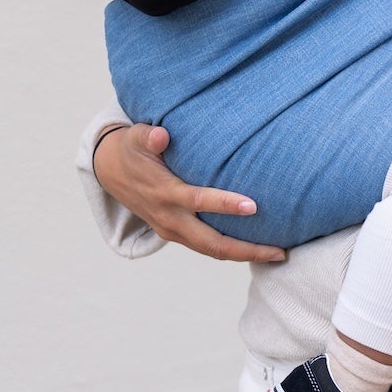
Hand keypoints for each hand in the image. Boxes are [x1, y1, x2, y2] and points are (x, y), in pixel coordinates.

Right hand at [92, 122, 284, 262]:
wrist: (110, 172)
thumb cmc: (132, 150)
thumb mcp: (136, 138)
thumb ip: (150, 136)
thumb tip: (162, 135)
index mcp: (164, 193)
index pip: (198, 201)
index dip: (225, 204)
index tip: (253, 206)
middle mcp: (169, 218)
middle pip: (212, 244)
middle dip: (247, 250)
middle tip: (280, 252)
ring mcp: (172, 230)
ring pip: (212, 251)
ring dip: (244, 255)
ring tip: (277, 254)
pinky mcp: (175, 234)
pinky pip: (207, 247)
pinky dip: (231, 251)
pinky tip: (255, 247)